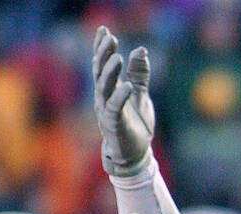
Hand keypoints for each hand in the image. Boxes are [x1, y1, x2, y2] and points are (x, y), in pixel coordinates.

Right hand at [93, 25, 154, 176]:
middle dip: (103, 55)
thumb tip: (141, 50)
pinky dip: (120, 97)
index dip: (101, 48)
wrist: (135, 155)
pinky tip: (127, 86)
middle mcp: (103, 98)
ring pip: (104, 88)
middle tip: (110, 38)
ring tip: (117, 58)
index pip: (102, 65)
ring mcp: (106, 111)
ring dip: (110, 73)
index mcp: (108, 90)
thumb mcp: (139, 95)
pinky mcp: (115, 125)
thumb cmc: (135, 125)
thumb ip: (139, 74)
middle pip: (99, 72)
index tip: (105, 30)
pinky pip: (115, 109)